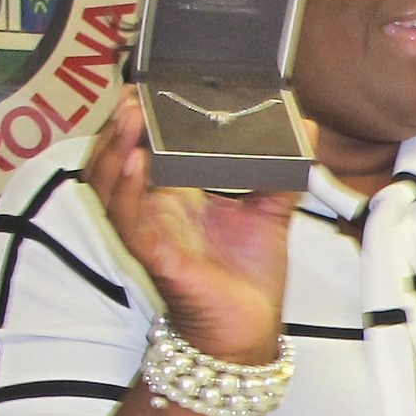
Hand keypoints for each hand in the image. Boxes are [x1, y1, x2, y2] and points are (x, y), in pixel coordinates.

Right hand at [86, 97, 295, 362]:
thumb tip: (306, 127)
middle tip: (131, 93)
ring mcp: (149, 230)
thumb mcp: (270, 209)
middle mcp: (154, 209)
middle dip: (116, 126)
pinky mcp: (153, 254)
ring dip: (113, 148)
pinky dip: (127, 189)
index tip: (147, 86)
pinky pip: (128, 219)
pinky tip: (137, 161)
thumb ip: (285, 169)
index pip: (143, 147)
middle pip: (115, 159)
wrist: (250, 329)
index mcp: (176, 194)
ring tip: (127, 115)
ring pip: (109, 184)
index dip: (137, 119)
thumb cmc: (249, 276)